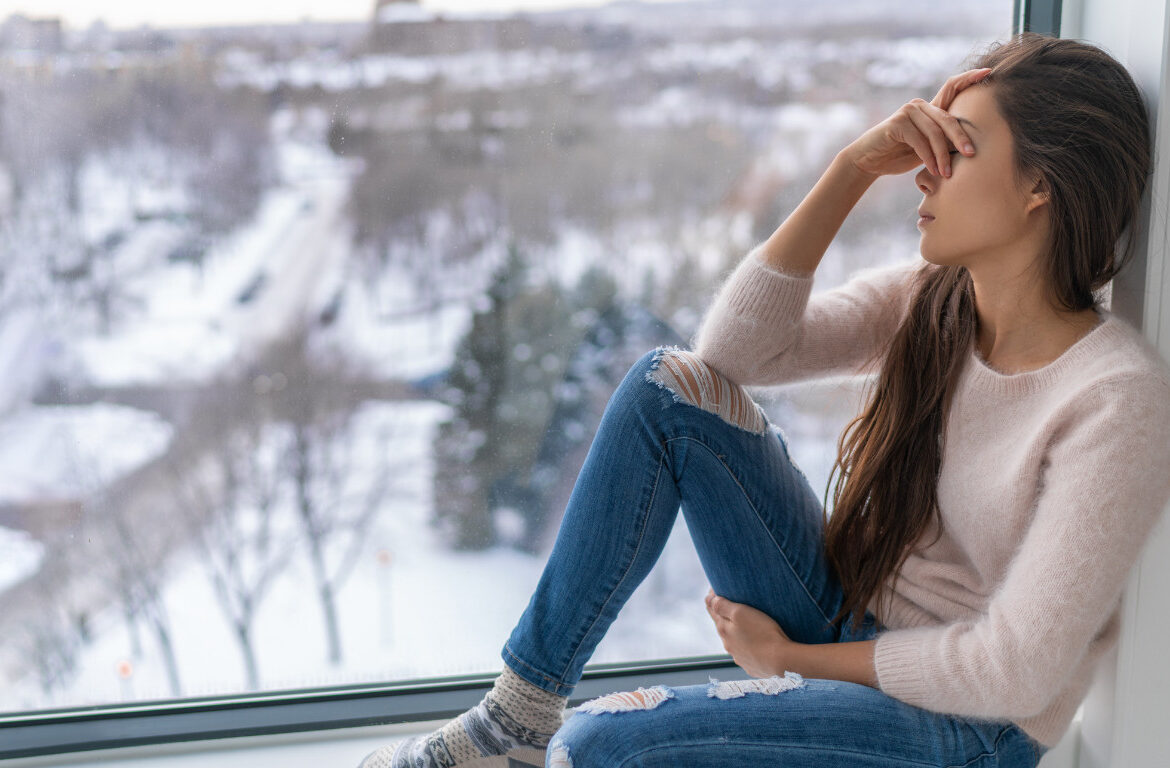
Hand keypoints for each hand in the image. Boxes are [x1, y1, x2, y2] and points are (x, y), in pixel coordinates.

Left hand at [704, 588, 793, 677]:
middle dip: (724, 616)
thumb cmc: (763, 633)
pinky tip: (755, 643)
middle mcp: (729, 645)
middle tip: (729, 605)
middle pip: (722, 626)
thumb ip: (723, 606)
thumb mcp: (741, 613)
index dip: (712, 599)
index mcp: (724, 630)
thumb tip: (709, 599)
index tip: (714, 589)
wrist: (782, 661)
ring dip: (737, 632)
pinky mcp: (752, 666)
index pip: (712, 611)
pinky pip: (747, 653)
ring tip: (745, 624)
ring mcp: (740, 657)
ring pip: (734, 641)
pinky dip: (748, 646)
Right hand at [843, 67, 991, 178]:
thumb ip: (942, 141)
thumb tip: (970, 147)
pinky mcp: (897, 123)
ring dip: (942, 155)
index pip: (952, 87)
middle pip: (948, 118)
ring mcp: (908, 112)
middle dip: (961, 138)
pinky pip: (919, 141)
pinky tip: (933, 170)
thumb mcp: (926, 147)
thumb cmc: (899, 155)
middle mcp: (919, 105)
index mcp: (929, 108)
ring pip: (935, 133)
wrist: (869, 161)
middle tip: (971, 154)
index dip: (970, 77)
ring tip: (946, 173)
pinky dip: (928, 157)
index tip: (988, 72)